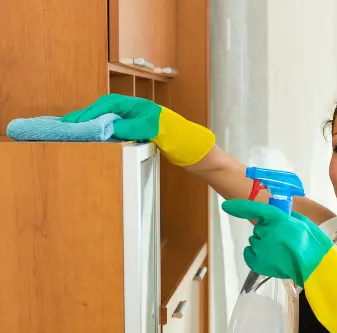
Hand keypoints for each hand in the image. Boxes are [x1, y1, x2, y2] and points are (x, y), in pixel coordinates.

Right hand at [61, 94, 214, 165]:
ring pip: (111, 122)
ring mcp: (140, 125)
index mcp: (141, 107)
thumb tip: (109, 128)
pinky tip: (98, 144)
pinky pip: (118, 134)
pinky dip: (105, 137)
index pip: (108, 104)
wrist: (201, 155)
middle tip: (68, 128)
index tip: (74, 121)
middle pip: (106, 111)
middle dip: (87, 118)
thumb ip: (135, 128)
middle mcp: (139, 113)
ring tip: (77, 135)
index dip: (89, 112)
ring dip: (94, 128)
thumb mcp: (159, 132)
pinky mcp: (142, 137)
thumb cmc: (186, 140)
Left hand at [221, 200, 332, 287]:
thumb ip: (287, 216)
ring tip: (280, 252)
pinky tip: (269, 258)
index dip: (240, 207)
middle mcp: (267, 232)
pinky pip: (249, 253)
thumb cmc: (313, 244)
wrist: (316, 267)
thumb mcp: (303, 222)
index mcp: (279, 220)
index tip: (226, 206)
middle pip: (259, 228)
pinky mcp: (258, 263)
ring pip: (255, 241)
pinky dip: (255, 255)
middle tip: (284, 240)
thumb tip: (278, 215)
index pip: (255, 210)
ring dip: (264, 244)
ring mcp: (261, 249)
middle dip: (268, 232)